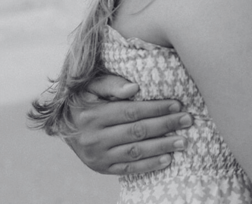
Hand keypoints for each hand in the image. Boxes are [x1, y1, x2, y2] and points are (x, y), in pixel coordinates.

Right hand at [65, 75, 193, 174]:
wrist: (63, 125)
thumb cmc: (83, 99)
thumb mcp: (90, 86)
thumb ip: (111, 84)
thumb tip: (134, 87)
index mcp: (92, 115)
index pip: (131, 112)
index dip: (156, 108)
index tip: (177, 104)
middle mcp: (93, 138)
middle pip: (137, 131)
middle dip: (166, 125)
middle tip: (188, 120)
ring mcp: (97, 156)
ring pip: (136, 151)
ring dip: (162, 147)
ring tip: (183, 141)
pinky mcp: (101, 168)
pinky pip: (129, 168)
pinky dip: (149, 165)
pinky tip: (167, 159)